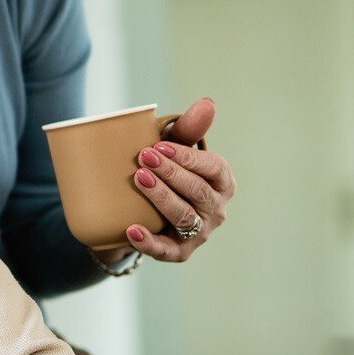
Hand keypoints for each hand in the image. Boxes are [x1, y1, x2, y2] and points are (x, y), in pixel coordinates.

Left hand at [125, 97, 236, 261]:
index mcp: (222, 181)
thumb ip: (188, 129)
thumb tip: (207, 103)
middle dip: (170, 174)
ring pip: (184, 216)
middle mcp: (216, 208)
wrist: (145, 210)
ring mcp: (200, 232)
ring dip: (161, 198)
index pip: (212, 168)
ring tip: (139, 179)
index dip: (187, 157)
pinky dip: (149, 241)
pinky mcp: (180, 251)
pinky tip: (132, 230)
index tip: (160, 145)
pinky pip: (166, 249)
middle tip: (143, 157)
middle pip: (197, 192)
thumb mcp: (175, 149)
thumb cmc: (166, 171)